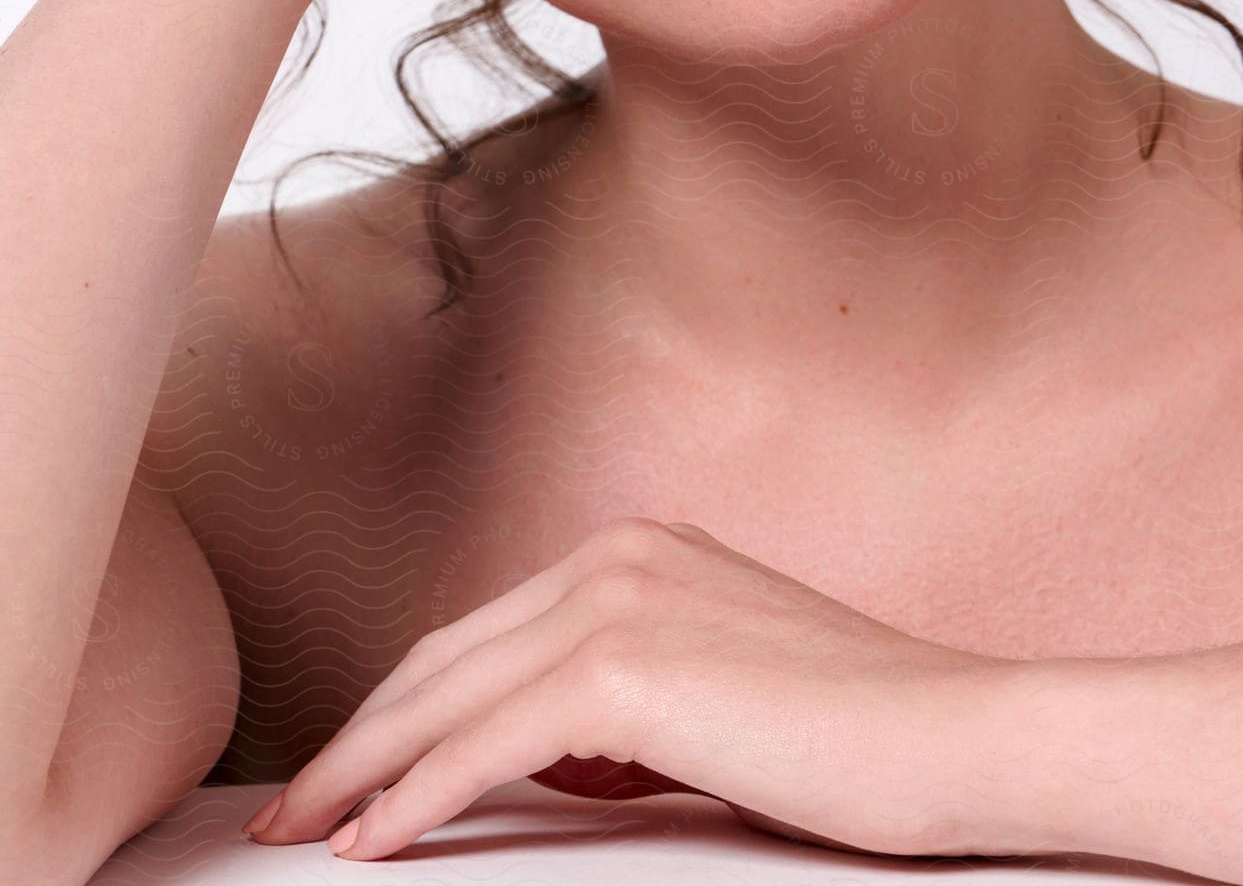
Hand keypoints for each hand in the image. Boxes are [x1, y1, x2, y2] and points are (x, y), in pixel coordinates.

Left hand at [242, 515, 1011, 861]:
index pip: (488, 634)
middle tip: (302, 805)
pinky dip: (417, 795)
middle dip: (365, 734)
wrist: (955, 735)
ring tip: (310, 829)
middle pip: (447, 655)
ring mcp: (617, 599)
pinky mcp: (624, 668)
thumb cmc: (857, 736)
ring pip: (447, 694)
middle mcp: (615, 555)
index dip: (411, 703)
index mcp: (638, 551)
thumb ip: (628, 704)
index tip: (361, 764)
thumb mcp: (719, 695)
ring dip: (367, 767)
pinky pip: (483, 743)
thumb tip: (545, 757)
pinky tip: (377, 843)